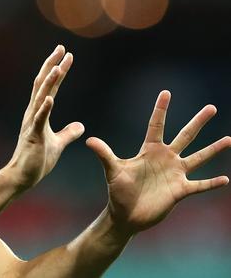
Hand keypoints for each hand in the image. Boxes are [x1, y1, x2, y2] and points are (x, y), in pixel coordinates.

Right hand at [9, 45, 84, 189]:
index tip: (67, 55)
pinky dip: (45, 108)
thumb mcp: (58, 144)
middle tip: (62, 48)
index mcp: (39, 113)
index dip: (58, 70)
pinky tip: (51, 98)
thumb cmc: (37, 160)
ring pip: (41, 97)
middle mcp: (33, 113)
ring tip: (58, 67)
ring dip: (49, 82)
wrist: (22, 177)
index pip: (50, 86)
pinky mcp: (33, 135)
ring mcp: (32, 123)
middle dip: (52, 65)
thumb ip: (68, 133)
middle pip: (43, 84)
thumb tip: (81, 126)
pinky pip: (39, 119)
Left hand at [88, 90, 230, 233]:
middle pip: (185, 136)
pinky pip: (200, 185)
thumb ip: (104, 154)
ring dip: (214, 149)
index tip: (166, 92)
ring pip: (198, 157)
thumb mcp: (112, 171)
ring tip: (230, 139)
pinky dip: (212, 183)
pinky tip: (226, 179)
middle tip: (211, 107)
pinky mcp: (180, 190)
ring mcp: (175, 174)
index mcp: (149, 150)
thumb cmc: (118, 191)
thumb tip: (89, 140)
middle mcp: (166, 158)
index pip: (156, 125)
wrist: (126, 215)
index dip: (161, 109)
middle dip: (198, 122)